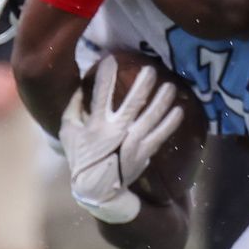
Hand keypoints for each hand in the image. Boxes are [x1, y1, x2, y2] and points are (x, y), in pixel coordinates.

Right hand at [60, 54, 184, 222]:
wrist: (98, 189)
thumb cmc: (81, 158)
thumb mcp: (68, 132)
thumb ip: (73, 108)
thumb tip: (78, 86)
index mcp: (96, 124)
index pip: (100, 94)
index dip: (106, 75)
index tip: (111, 58)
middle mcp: (116, 130)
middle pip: (133, 102)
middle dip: (143, 84)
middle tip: (152, 69)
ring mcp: (133, 141)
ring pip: (152, 116)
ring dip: (162, 99)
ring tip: (171, 85)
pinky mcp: (144, 152)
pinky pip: (161, 134)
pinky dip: (171, 122)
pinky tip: (179, 110)